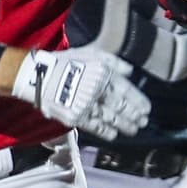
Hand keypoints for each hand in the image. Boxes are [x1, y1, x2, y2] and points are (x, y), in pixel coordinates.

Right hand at [11, 47, 150, 139]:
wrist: (40, 75)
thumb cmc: (65, 62)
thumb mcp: (90, 53)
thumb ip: (113, 62)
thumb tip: (130, 72)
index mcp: (104, 74)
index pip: (127, 90)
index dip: (139, 101)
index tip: (147, 109)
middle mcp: (99, 91)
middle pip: (122, 106)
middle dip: (134, 116)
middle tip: (143, 122)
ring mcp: (88, 105)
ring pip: (112, 118)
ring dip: (125, 125)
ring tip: (133, 130)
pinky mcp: (77, 117)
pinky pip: (95, 126)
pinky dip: (106, 131)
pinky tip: (114, 135)